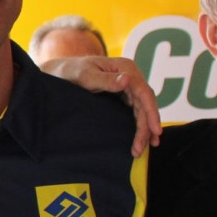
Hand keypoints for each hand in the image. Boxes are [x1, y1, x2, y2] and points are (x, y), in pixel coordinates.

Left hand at [40, 56, 160, 156]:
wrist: (62, 72)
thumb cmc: (72, 72)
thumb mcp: (86, 76)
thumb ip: (105, 80)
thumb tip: (127, 80)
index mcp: (125, 68)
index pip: (144, 92)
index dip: (151, 112)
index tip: (155, 130)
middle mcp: (130, 75)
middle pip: (145, 103)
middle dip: (146, 127)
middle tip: (140, 148)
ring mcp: (128, 85)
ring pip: (142, 109)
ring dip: (144, 129)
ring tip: (141, 149)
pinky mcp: (124, 94)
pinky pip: (136, 110)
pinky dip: (140, 124)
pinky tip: (144, 138)